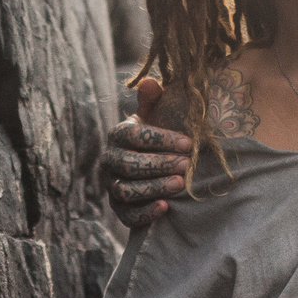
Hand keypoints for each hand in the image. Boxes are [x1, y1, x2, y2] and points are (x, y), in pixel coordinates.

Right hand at [102, 77, 195, 229]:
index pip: (133, 135)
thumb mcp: (158, 115)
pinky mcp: (119, 209)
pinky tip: (166, 207)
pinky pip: (126, 215)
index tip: (188, 143)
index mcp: (119, 135)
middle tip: (185, 164)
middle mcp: (110, 160)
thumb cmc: (160, 137)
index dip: (160, 139)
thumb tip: (149, 83)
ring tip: (179, 184)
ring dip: (153, 187)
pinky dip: (145, 212)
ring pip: (125, 190)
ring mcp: (112, 185)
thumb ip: (154, 100)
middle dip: (158, 164)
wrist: (156, 166)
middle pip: (128, 164)